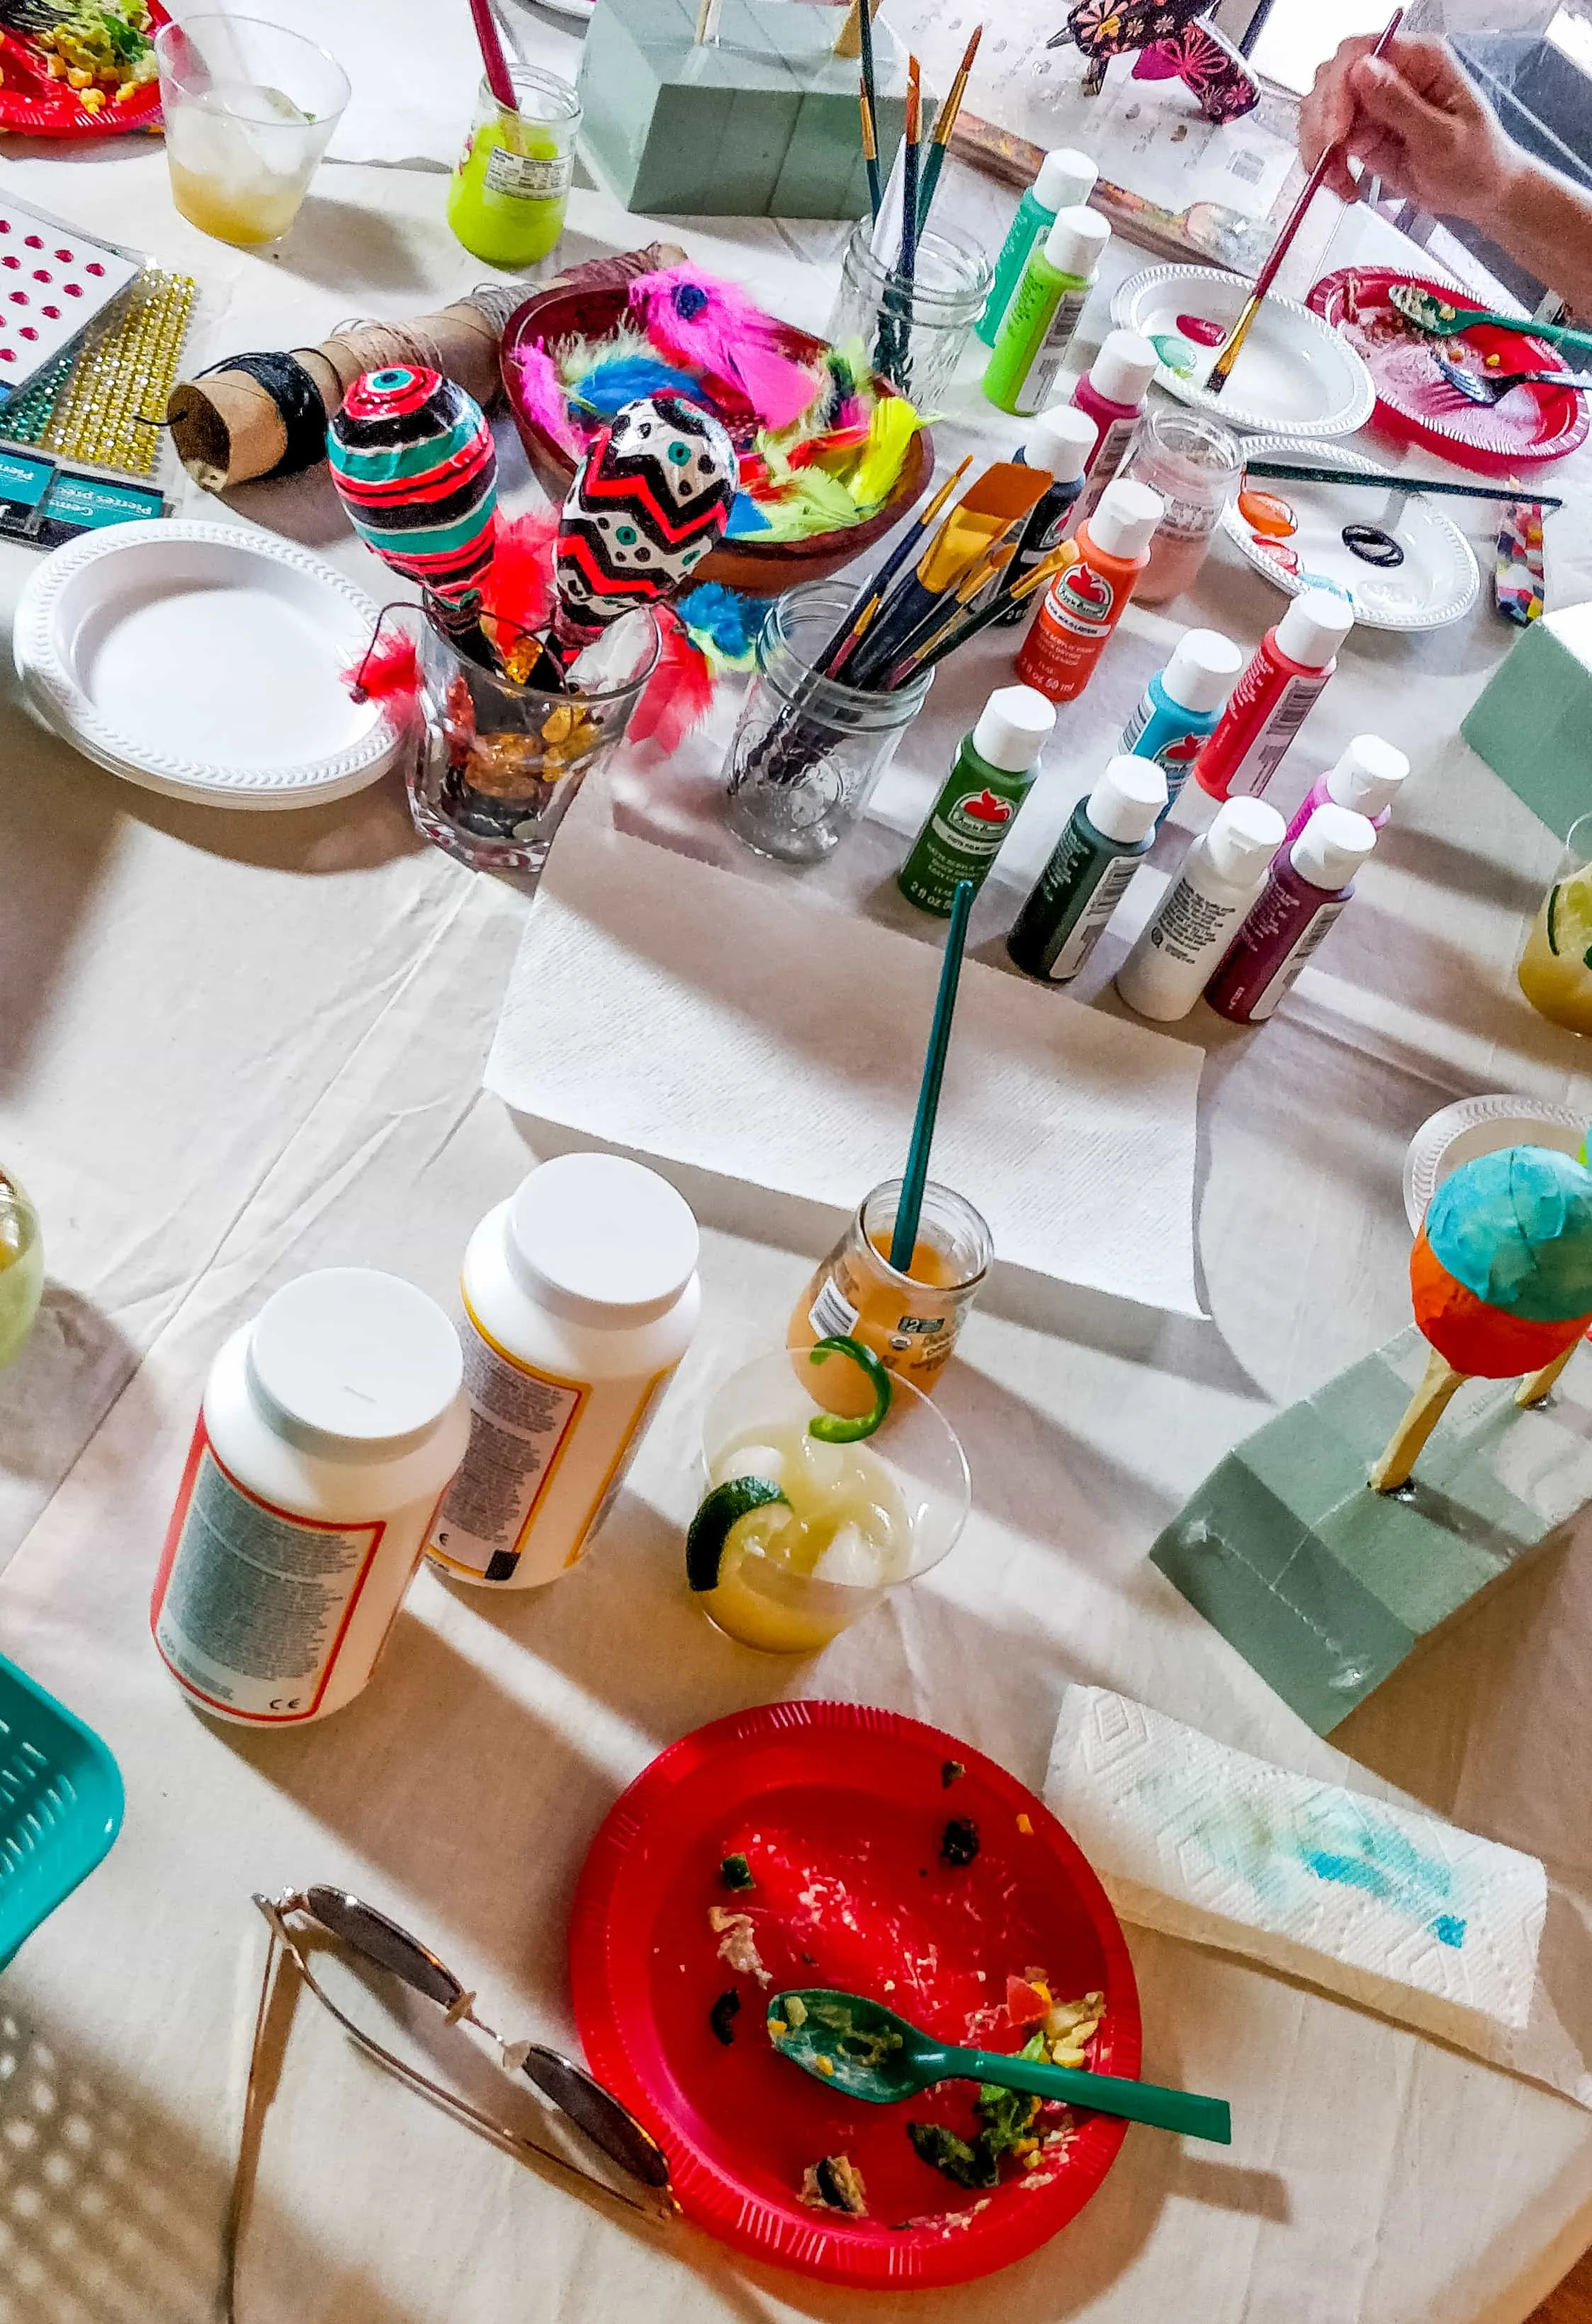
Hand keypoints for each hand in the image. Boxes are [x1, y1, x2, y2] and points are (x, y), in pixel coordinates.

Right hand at [1299, 34, 1515, 226]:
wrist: (1481, 193)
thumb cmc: (1476, 161)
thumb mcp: (1441, 137)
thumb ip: (1400, 104)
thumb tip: (1363, 70)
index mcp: (1420, 60)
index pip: (1361, 51)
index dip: (1339, 90)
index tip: (1337, 133)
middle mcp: (1392, 74)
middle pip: (1332, 79)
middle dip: (1323, 123)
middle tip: (1332, 161)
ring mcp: (1374, 103)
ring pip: (1321, 110)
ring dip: (1320, 148)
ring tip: (1339, 181)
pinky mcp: (1364, 132)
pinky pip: (1327, 141)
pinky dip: (1326, 166)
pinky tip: (1343, 184)